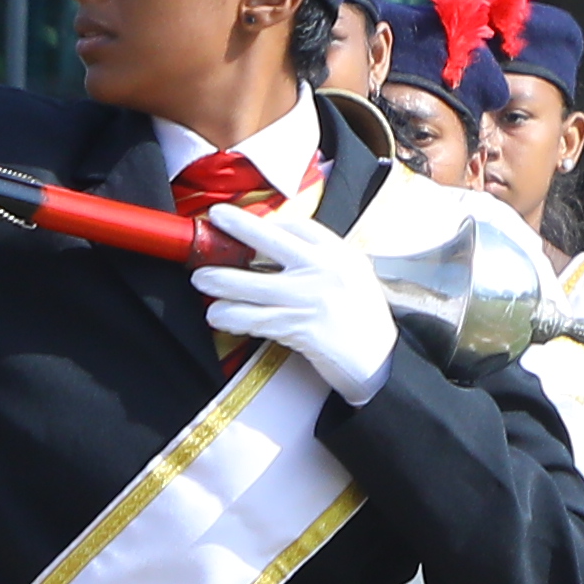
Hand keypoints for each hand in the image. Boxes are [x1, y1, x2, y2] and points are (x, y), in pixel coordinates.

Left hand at [193, 198, 400, 402]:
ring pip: (253, 284)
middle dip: (239, 227)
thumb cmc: (365, 322)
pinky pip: (255, 319)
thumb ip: (325, 262)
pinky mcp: (299, 327)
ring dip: (221, 282)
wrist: (382, 363)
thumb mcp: (355, 278)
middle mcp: (325, 270)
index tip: (249, 224)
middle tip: (215, 221)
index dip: (270, 224)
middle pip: (271, 240)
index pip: (300, 227)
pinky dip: (233, 317)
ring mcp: (310, 298)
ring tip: (201, 280)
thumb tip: (283, 250)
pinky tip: (219, 316)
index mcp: (341, 255)